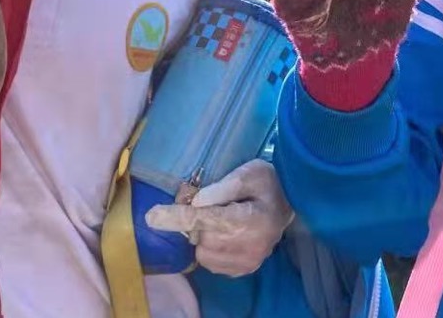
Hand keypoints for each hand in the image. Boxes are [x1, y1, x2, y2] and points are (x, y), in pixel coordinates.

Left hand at [144, 160, 292, 277]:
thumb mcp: (250, 172)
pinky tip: (224, 234)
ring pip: (203, 252)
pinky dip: (210, 248)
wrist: (291, 205)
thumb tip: (195, 202)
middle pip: (201, 236)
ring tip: (221, 220)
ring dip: (203, 235)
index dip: (177, 217)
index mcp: (252, 219)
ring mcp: (248, 262)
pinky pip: (211, 262)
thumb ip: (223, 187)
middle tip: (208, 204)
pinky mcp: (244, 270)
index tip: (152, 216)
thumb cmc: (268, 183)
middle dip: (196, 221)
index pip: (206, 220)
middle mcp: (250, 246)